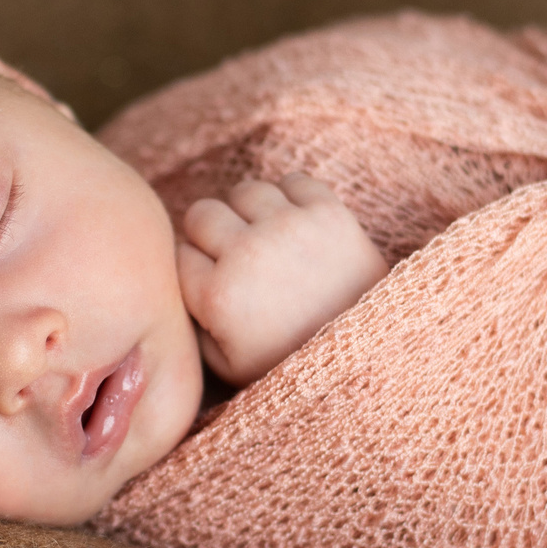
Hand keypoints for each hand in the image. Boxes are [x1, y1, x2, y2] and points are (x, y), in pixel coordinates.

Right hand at [176, 174, 389, 385]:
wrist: (371, 354)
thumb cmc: (294, 363)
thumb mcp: (227, 367)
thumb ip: (192, 327)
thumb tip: (175, 285)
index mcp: (218, 296)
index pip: (177, 254)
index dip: (193, 267)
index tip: (211, 279)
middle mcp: (248, 253)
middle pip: (201, 213)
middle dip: (210, 235)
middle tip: (234, 256)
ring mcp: (290, 227)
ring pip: (244, 191)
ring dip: (250, 213)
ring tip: (266, 238)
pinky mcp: (329, 212)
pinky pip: (293, 180)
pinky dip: (291, 198)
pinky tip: (296, 226)